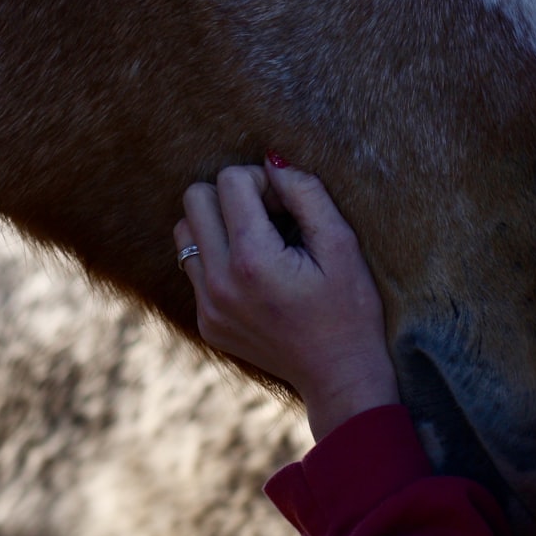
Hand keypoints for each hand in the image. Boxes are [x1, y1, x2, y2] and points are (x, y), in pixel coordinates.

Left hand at [175, 158, 399, 440]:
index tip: (288, 205)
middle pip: (195, 198)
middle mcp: (219, 283)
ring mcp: (207, 306)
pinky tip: (256, 272)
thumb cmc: (351, 305)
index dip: (263, 181)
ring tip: (258, 240)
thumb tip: (271, 160)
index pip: (230, 180)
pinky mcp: (206, 322)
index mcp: (253, 259)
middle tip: (270, 217)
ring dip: (218, 222)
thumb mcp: (341, 242)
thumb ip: (305, 193)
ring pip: (185, 230)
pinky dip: (219, 256)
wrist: (340, 374)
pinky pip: (194, 266)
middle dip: (233, 195)